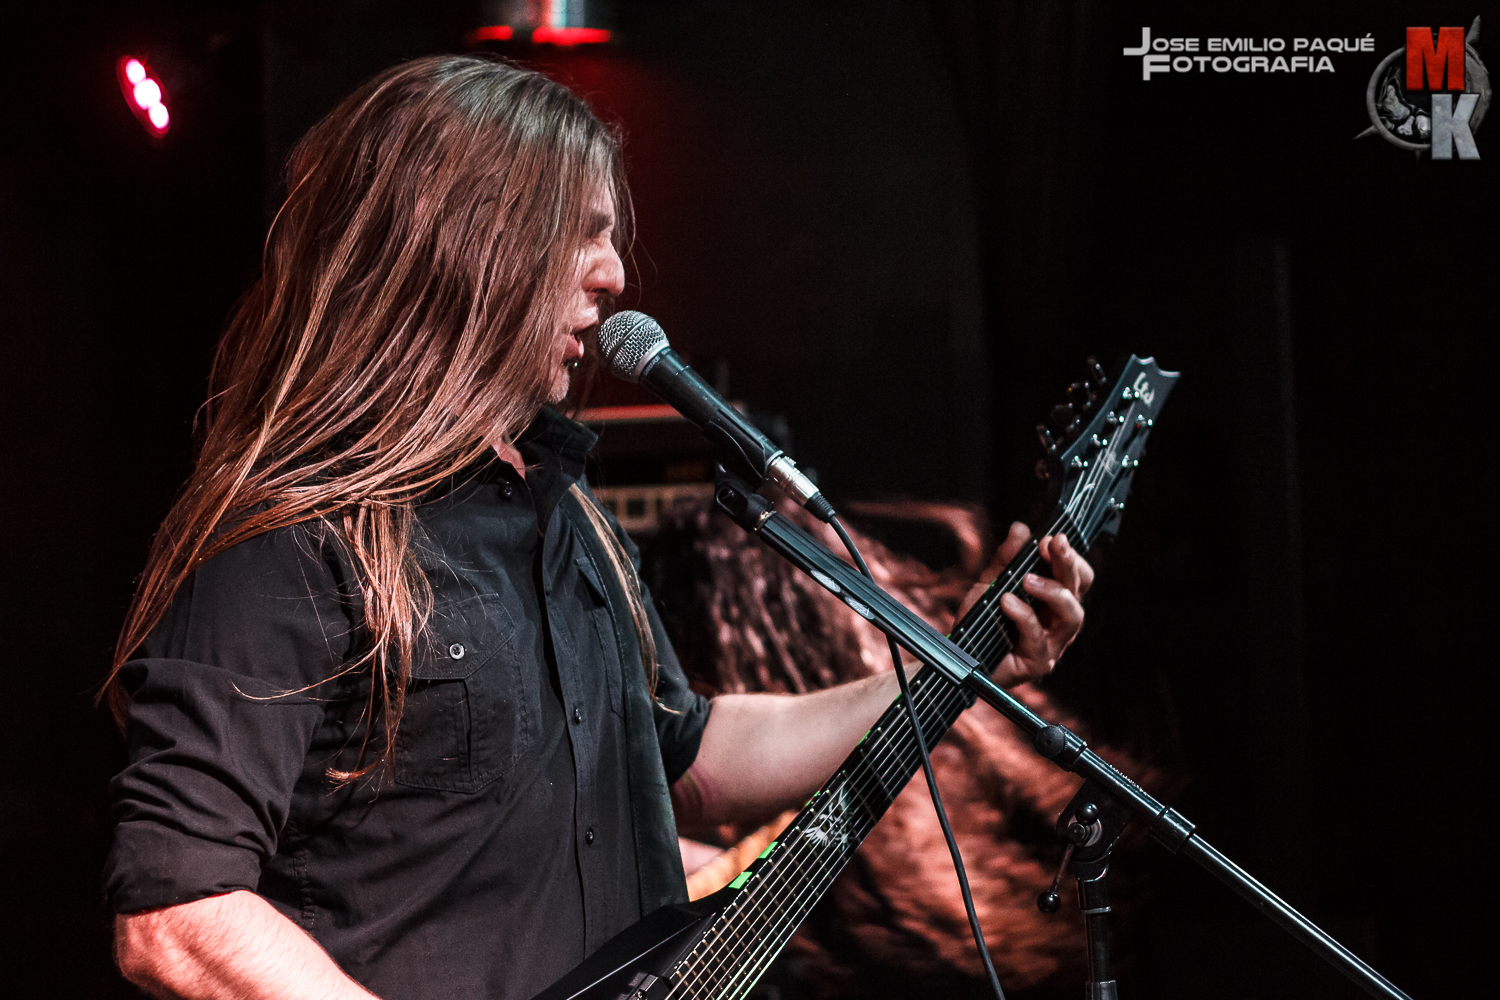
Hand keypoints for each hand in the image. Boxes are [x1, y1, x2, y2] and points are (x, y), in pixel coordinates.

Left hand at [956, 522, 1093, 686]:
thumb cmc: (982, 622)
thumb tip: (1020, 529)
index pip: (1079, 576)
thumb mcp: (990, 583)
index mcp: (1054, 601)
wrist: (959, 655)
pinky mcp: (1037, 663)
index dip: (1070, 557)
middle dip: (1067, 564)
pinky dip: (1024, 617)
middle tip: (1052, 544)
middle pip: (1078, 591)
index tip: (1053, 538)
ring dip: (1052, 591)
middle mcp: (1059, 622)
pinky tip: (1007, 602)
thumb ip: (1005, 559)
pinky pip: (1038, 638)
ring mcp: (1052, 644)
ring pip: (1072, 616)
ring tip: (1027, 579)